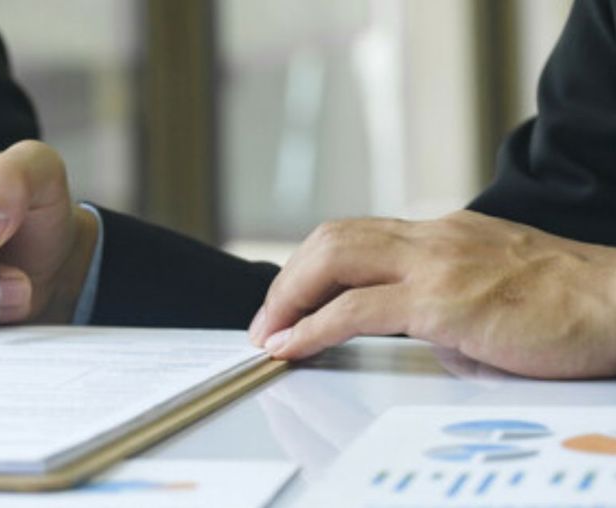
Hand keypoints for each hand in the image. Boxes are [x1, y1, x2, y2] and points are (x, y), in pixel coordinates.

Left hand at [249, 210, 615, 378]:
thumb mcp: (496, 292)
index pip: (357, 236)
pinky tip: (292, 345)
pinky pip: (355, 310)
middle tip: (267, 319)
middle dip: (288, 279)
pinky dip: (312, 327)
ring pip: (334, 260)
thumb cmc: (573, 306)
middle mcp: (434, 239)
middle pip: (333, 239)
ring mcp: (437, 265)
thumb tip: (420, 333)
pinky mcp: (443, 302)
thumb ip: (448, 304)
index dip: (312, 266)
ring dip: (289, 298)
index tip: (289, 297)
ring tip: (270, 333)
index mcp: (445, 235)